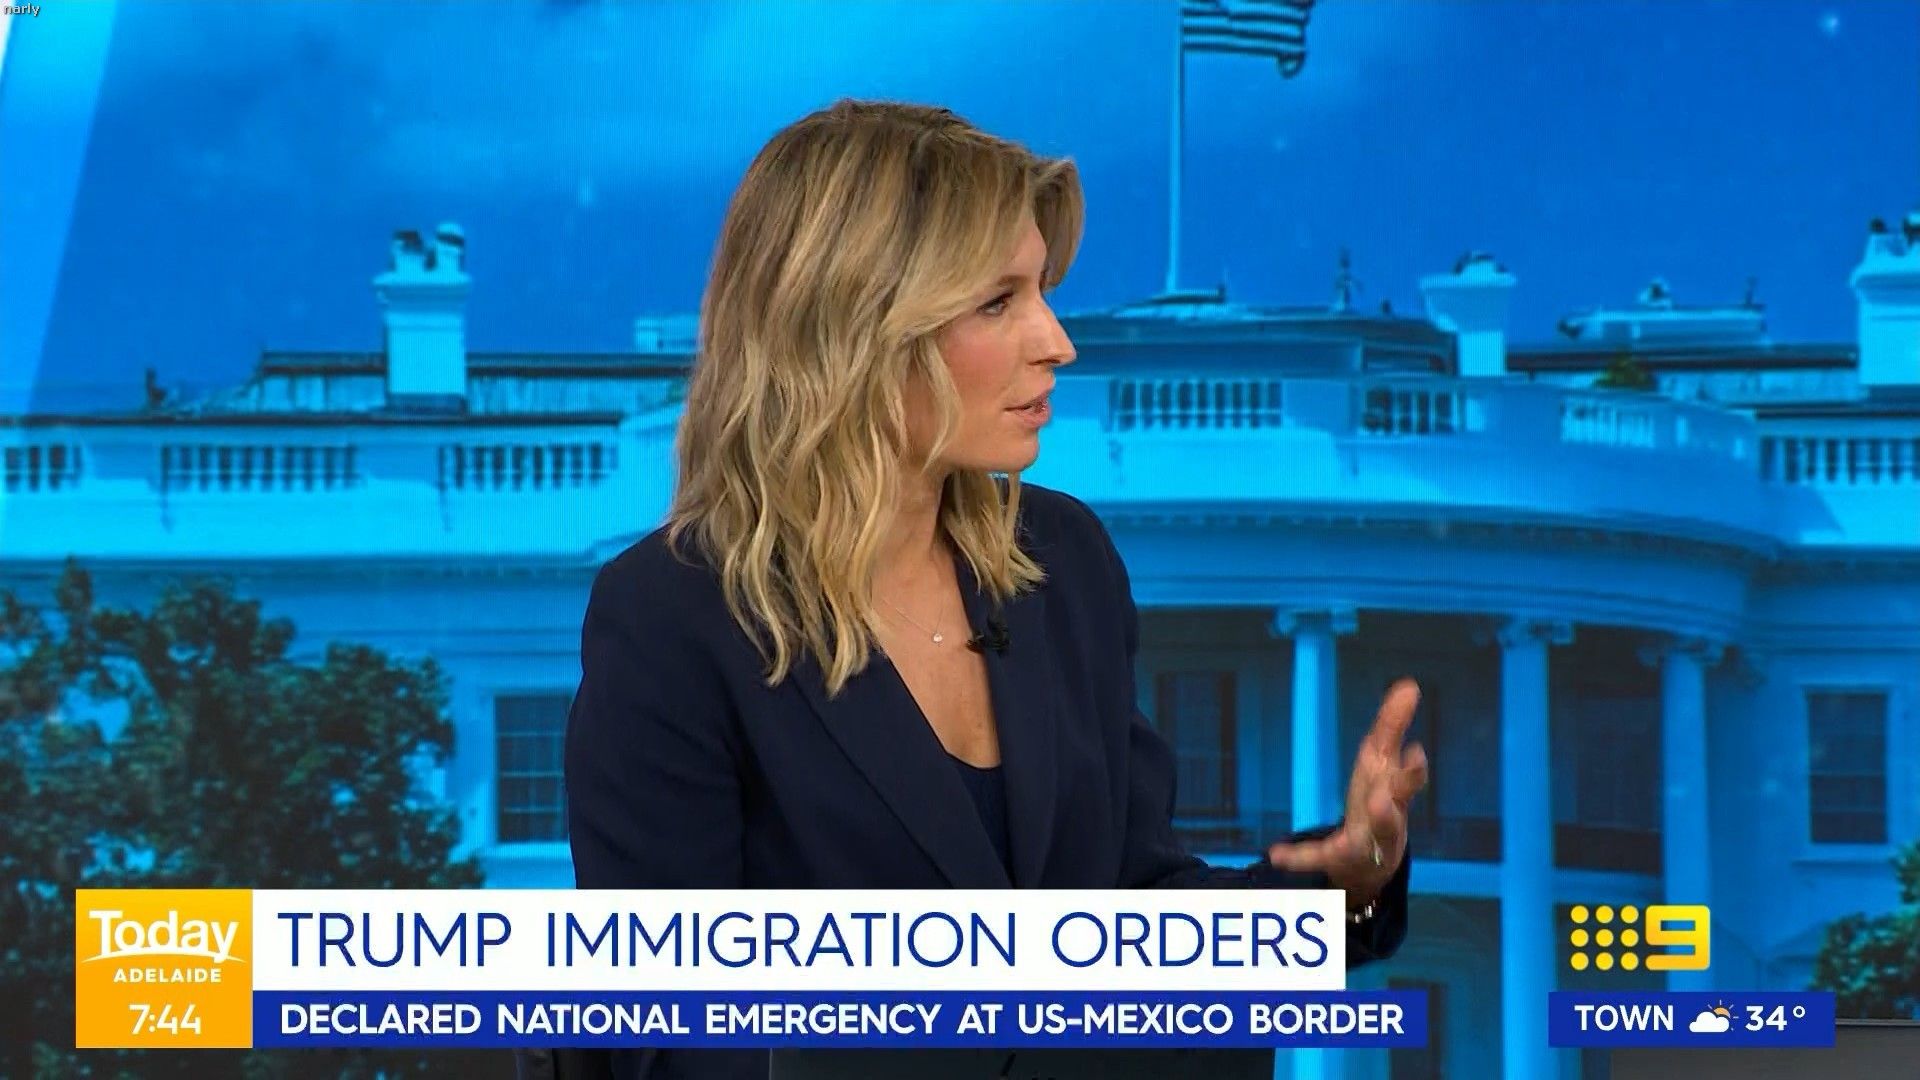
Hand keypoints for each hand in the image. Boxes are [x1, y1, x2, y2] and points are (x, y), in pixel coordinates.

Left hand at [1265, 678, 1429, 908]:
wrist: (1372, 861)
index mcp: (1393, 796)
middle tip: (1381, 799)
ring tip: (1348, 827)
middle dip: (1387, 809)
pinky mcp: (1336, 858)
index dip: (1411, 770)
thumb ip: (1392, 725)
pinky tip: (1276, 854)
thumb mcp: (1382, 762)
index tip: (1415, 752)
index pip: (1405, 780)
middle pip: (1390, 817)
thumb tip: (1408, 684)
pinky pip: (1316, 857)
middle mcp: (1385, 824)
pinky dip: (1297, 857)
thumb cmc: (1380, 799)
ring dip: (1352, 838)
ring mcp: (1362, 844)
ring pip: (1359, 844)